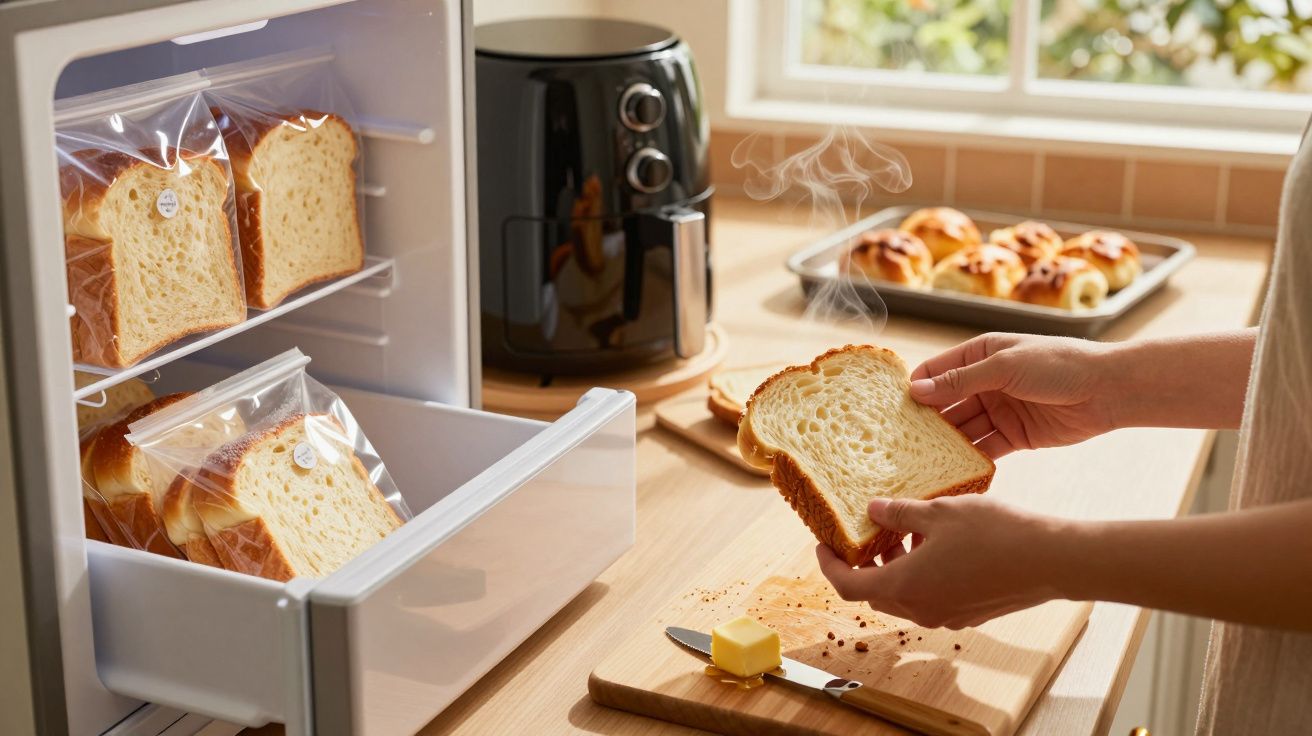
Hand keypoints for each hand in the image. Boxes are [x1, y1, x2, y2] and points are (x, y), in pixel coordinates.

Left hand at [816, 496, 1066, 628]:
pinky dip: (920, 573)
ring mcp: (947, 614)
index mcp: (905, 587)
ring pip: (904, 595)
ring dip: (895, 567)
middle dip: (864, 564)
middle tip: (863, 534)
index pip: (848, 586)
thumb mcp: (939, 512)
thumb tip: (873, 510)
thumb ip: (900, 514)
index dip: (829, 565)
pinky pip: (930, 596)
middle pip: (874, 594)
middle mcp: (922, 609)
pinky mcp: (969, 612)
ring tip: (903, 530)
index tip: (824, 545)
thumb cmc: (995, 534)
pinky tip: (935, 543)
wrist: (1052, 560)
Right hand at [910, 332, 1117, 458]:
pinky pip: (985, 449)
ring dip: (945, 444)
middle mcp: (986, 383)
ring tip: (920, 463)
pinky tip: (952, 473)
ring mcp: (1000, 410)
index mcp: (981, 355)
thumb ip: (961, 380)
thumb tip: (916, 390)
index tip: (891, 410)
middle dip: (925, 422)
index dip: (915, 389)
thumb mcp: (1005, 366)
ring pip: (963, 429)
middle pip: (946, 404)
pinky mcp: (1015, 436)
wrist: (1109, 390)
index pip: (936, 371)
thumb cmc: (1058, 364)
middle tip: (899, 443)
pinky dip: (970, 460)